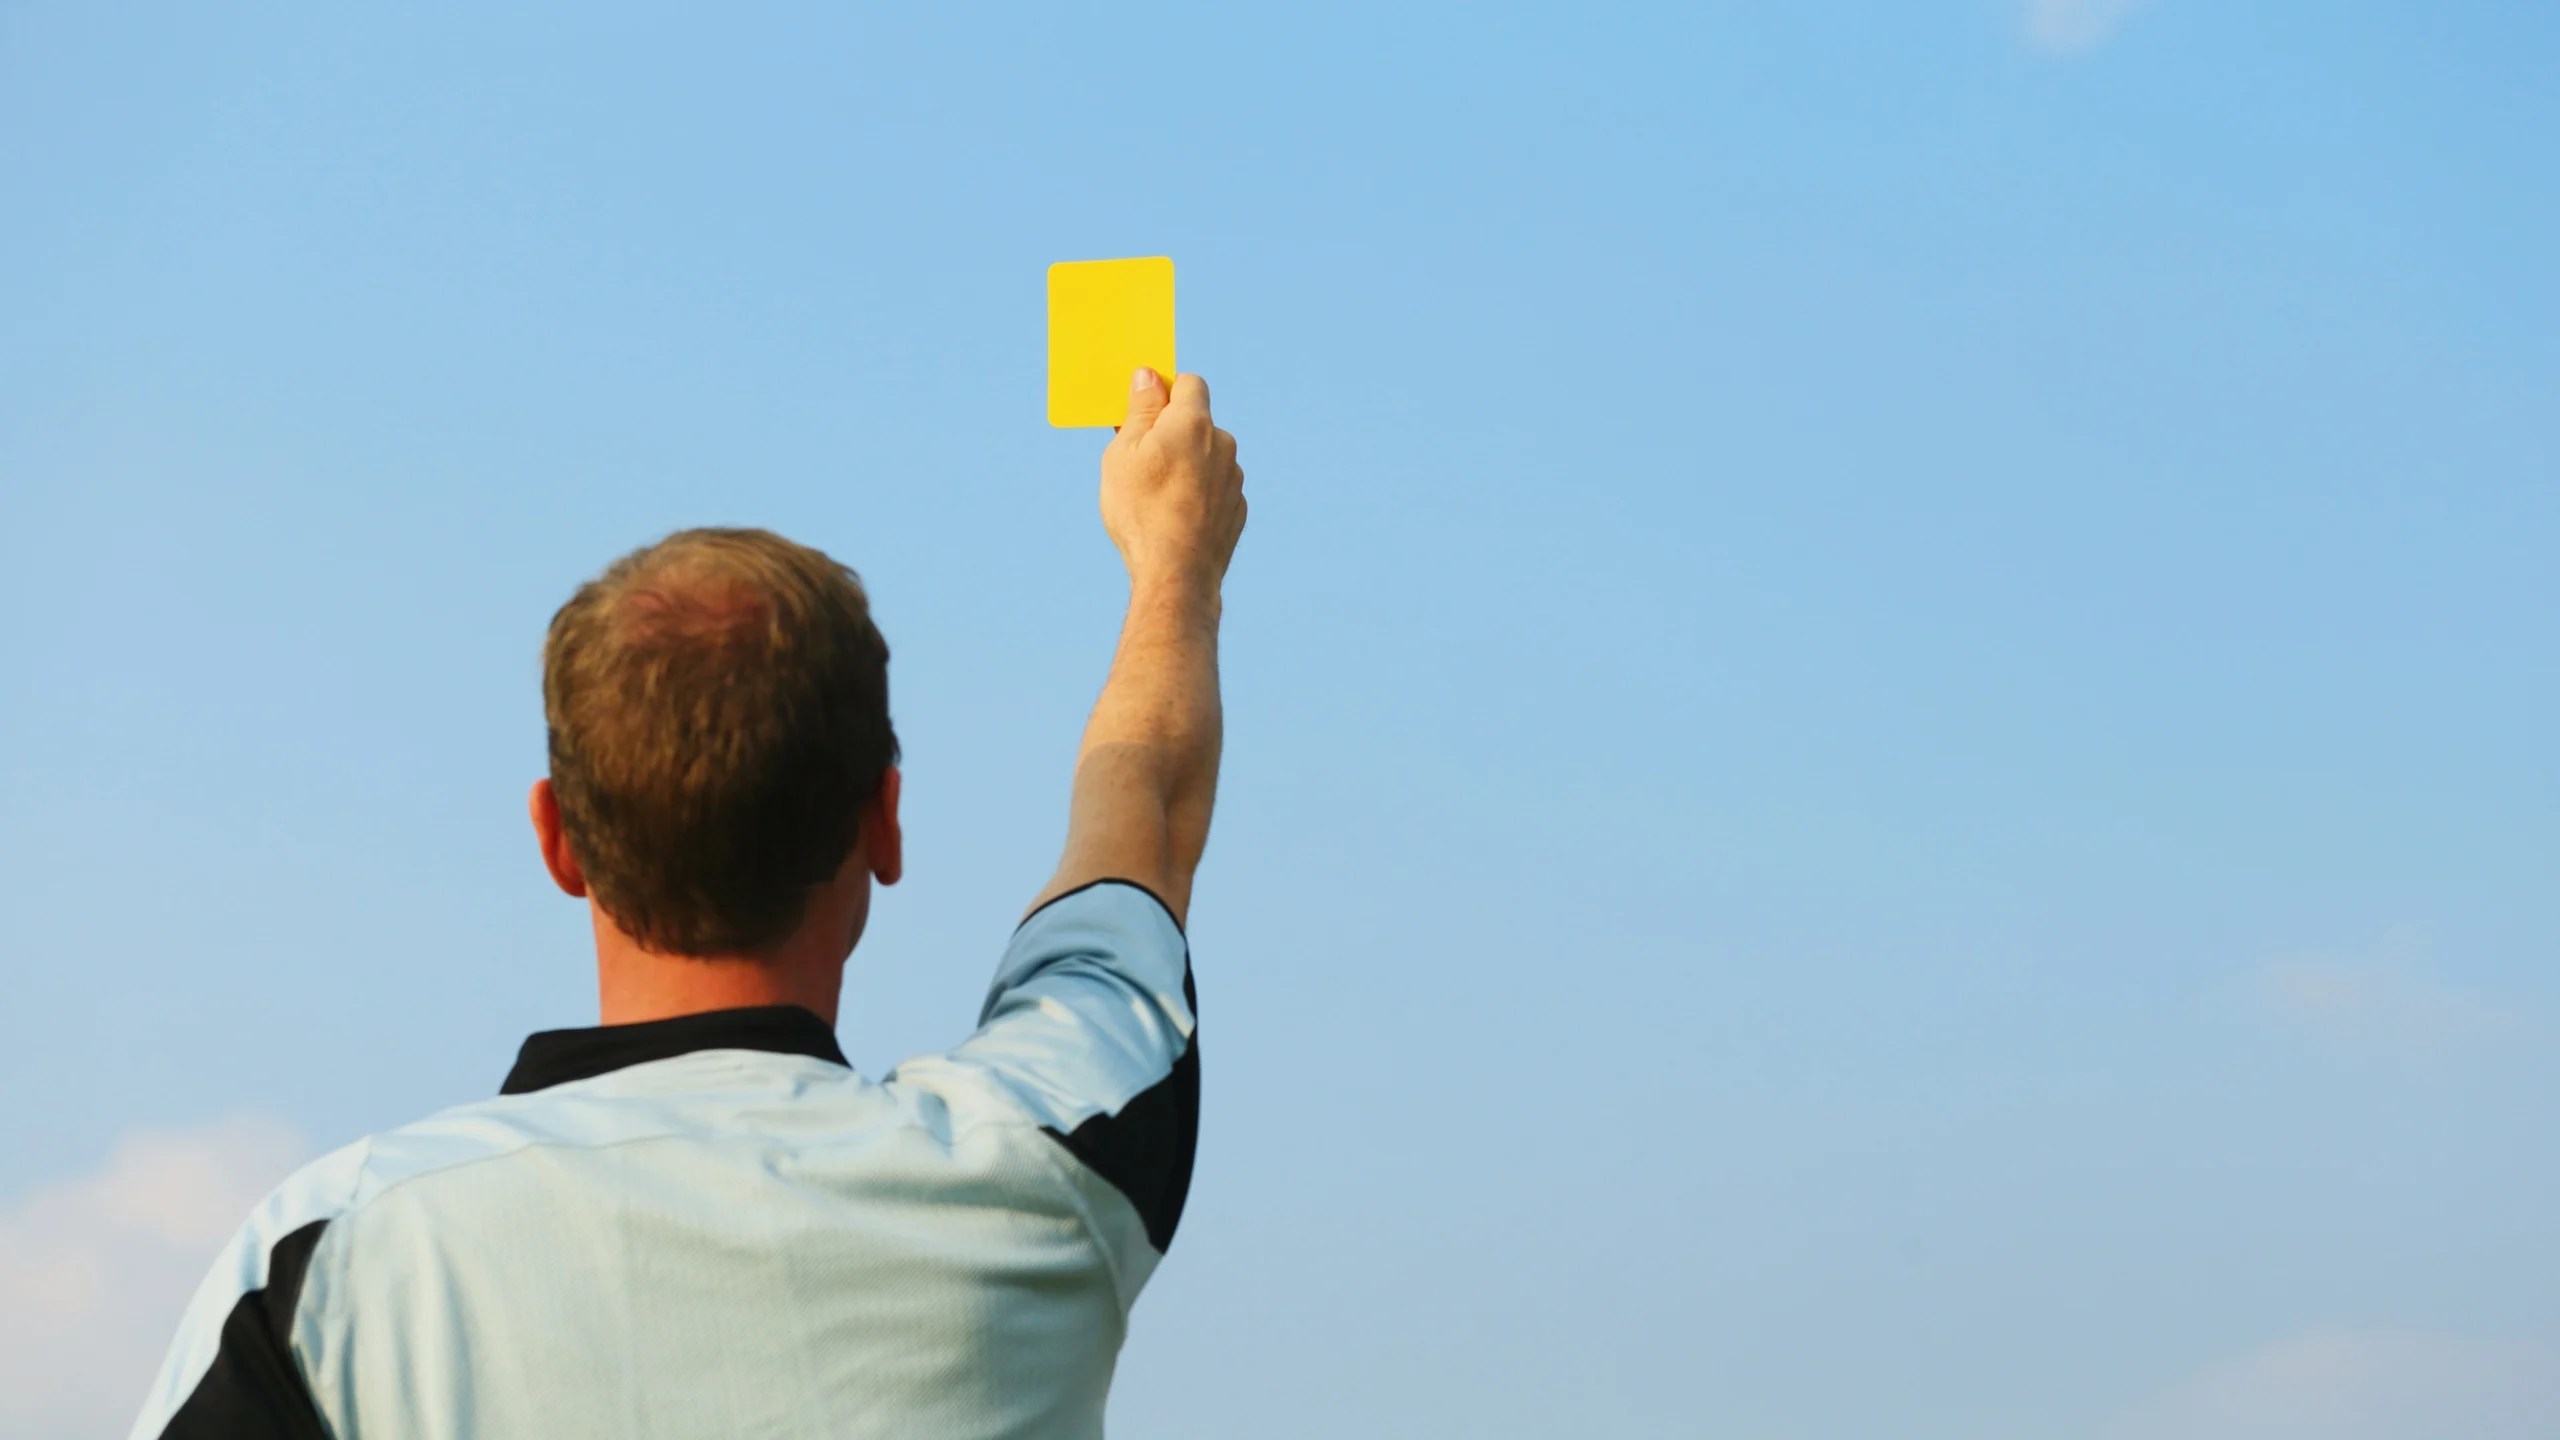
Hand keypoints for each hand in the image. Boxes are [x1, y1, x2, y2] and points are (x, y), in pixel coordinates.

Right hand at [1101, 368, 1245, 594]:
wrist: (1177, 575)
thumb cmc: (1142, 511)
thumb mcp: (1124, 454)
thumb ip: (1140, 410)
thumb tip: (1148, 376)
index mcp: (1194, 423)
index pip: (1189, 382)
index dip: (1164, 391)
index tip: (1143, 411)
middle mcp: (1223, 445)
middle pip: (1197, 422)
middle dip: (1171, 432)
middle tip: (1139, 459)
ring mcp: (1234, 479)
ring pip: (1207, 457)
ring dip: (1186, 465)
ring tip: (1155, 497)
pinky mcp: (1237, 509)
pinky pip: (1214, 488)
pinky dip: (1197, 493)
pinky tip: (1175, 517)